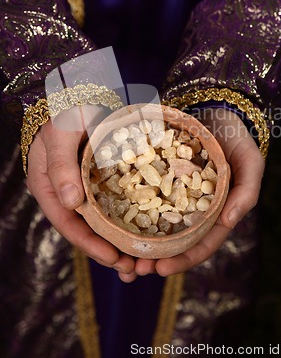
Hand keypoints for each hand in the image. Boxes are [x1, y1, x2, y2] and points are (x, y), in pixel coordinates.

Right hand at [26, 106, 135, 277]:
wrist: (83, 93)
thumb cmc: (66, 112)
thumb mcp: (61, 136)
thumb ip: (62, 167)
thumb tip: (72, 204)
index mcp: (51, 188)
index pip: (68, 224)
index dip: (90, 244)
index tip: (113, 258)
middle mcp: (68, 193)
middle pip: (87, 230)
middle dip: (109, 252)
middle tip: (134, 271)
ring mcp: (87, 187)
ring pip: (103, 222)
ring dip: (121, 243)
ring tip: (142, 263)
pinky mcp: (104, 180)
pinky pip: (116, 204)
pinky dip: (128, 220)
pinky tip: (146, 231)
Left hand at [134, 108, 264, 276]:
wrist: (218, 110)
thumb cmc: (238, 137)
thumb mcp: (251, 162)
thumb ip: (246, 191)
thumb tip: (230, 222)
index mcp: (218, 212)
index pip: (202, 244)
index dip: (183, 259)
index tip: (160, 269)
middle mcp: (196, 209)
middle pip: (176, 242)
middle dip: (156, 259)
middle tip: (133, 269)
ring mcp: (178, 195)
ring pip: (159, 226)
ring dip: (141, 243)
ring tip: (120, 254)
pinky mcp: (163, 179)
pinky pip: (147, 198)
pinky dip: (134, 213)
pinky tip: (116, 219)